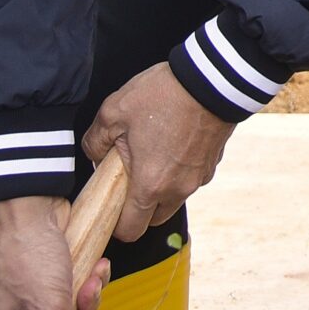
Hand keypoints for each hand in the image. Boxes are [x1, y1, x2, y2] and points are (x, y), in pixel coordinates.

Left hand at [81, 63, 233, 242]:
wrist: (213, 79)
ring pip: (175, 197)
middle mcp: (178, 188)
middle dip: (140, 208)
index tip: (110, 207)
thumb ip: (94, 141)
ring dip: (162, 187)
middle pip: (155, 218)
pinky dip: (181, 170)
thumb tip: (95, 155)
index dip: (116, 225)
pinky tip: (174, 143)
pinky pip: (191, 178)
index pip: (130, 230)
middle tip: (129, 178)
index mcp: (150, 184)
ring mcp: (199, 177)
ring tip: (153, 154)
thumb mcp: (113, 112)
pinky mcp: (213, 162)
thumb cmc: (163, 95)